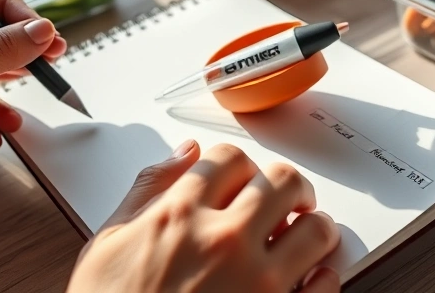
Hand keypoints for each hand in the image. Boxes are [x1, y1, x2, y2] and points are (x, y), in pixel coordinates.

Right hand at [68, 141, 340, 292]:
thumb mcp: (108, 242)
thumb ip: (149, 188)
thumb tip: (183, 154)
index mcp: (180, 215)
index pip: (230, 158)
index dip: (239, 164)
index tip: (241, 178)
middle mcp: (223, 241)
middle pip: (283, 182)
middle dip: (290, 186)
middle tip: (287, 200)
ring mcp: (256, 283)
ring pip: (316, 230)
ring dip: (314, 228)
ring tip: (304, 236)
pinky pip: (325, 288)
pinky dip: (326, 278)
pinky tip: (313, 278)